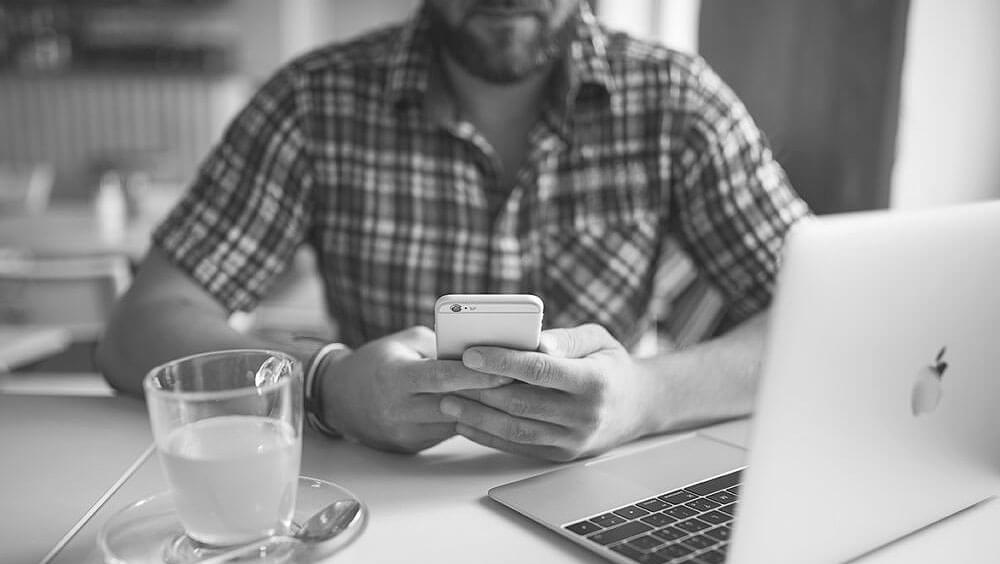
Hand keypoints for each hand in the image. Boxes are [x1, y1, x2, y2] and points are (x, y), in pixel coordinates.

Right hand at [317, 326, 511, 453]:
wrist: (339, 399)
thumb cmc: (376, 362)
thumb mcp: (405, 343)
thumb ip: (440, 346)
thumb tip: (481, 348)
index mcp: (395, 378)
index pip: (442, 377)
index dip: (476, 375)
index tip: (505, 369)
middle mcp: (399, 410)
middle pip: (455, 403)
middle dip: (491, 393)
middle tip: (524, 383)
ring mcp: (406, 433)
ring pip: (457, 422)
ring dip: (485, 409)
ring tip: (514, 395)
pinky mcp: (412, 447)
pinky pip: (448, 431)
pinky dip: (468, 419)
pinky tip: (490, 409)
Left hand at [441, 324, 653, 460]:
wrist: (638, 406)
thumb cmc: (610, 364)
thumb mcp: (598, 339)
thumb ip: (566, 338)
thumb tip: (535, 339)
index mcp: (594, 381)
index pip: (540, 370)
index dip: (503, 362)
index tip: (471, 353)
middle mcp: (584, 415)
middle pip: (522, 403)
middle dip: (480, 390)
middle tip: (447, 376)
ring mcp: (572, 440)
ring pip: (515, 429)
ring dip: (477, 416)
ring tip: (448, 400)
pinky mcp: (561, 455)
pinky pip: (518, 446)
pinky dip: (488, 435)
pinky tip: (465, 421)